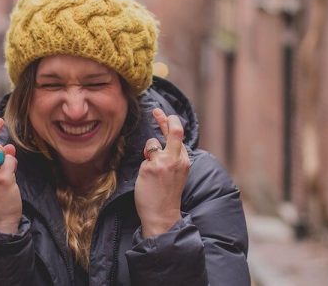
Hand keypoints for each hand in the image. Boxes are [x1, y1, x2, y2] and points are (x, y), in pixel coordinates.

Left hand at [134, 108, 189, 237]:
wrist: (162, 215)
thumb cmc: (167, 195)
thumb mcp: (177, 173)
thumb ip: (172, 156)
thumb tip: (158, 141)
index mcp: (184, 160)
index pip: (178, 135)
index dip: (169, 122)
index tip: (161, 113)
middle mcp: (176, 159)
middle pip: (174, 130)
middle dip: (164, 118)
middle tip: (156, 111)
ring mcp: (163, 162)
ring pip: (152, 143)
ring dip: (148, 151)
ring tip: (151, 170)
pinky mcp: (150, 168)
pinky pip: (143, 159)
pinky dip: (143, 167)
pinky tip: (147, 181)